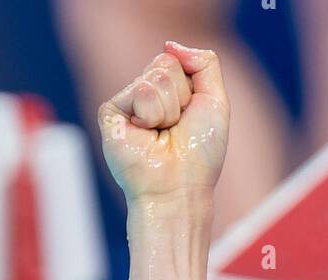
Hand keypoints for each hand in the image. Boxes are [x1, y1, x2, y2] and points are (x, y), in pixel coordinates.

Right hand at [97, 41, 228, 204]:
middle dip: (180, 96)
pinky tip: (146, 134)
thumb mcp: (216, 102)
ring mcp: (128, 103)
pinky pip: (139, 90)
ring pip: (154, 76)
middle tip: (175, 128)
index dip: (191, 88)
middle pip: (165, 63)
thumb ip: (205, 64)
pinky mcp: (111, 111)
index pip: (176, 61)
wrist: (178, 188)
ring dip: (168, 109)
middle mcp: (147, 96)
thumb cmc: (198, 156)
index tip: (190, 118)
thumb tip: (171, 45)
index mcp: (169, 94)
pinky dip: (151, 113)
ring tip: (161, 134)